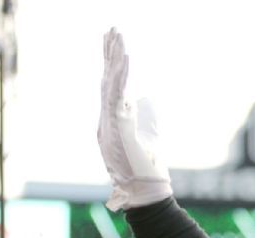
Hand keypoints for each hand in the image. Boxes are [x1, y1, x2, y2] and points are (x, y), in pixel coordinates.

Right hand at [98, 28, 171, 210]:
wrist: (143, 190)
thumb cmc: (145, 167)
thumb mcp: (147, 134)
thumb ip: (146, 115)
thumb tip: (148, 99)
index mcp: (113, 118)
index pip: (111, 84)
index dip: (111, 62)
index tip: (113, 42)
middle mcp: (107, 116)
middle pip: (107, 78)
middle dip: (109, 53)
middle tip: (111, 30)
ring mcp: (110, 121)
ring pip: (110, 82)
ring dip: (115, 58)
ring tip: (117, 36)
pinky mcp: (117, 125)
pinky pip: (117, 95)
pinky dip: (121, 76)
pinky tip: (125, 59)